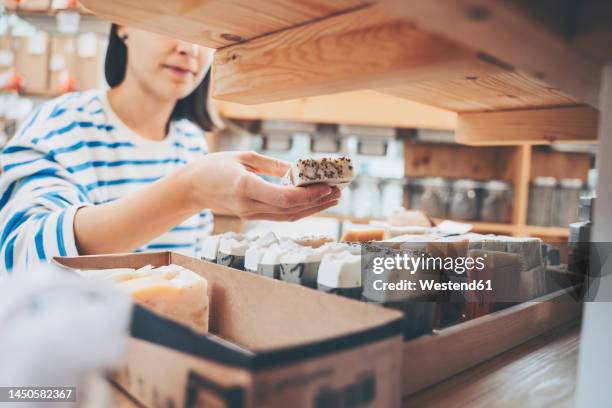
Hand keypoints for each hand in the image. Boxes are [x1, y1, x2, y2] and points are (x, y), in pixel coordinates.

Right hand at [184, 151, 340, 220]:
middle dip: (317, 202)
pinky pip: (280, 216)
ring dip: (312, 209)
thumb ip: (273, 165)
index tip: (327, 186)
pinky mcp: (251, 217)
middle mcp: (249, 205)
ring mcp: (250, 214)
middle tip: (338, 191)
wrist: (191, 188)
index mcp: (245, 187)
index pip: (284, 197)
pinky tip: (313, 203)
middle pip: (291, 209)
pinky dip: (299, 210)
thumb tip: (299, 169)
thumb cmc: (215, 166)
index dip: (309, 195)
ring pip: (288, 216)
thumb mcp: (244, 157)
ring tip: (332, 198)